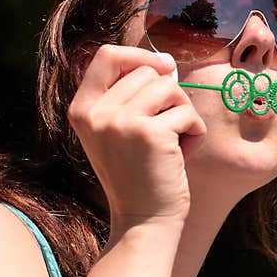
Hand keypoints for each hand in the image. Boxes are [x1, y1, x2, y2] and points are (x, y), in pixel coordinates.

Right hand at [67, 45, 206, 228]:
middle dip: (169, 97)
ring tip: (174, 144)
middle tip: (168, 131)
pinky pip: (188, 113)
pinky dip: (195, 133)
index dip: (139, 54)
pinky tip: (182, 157)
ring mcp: (120, 121)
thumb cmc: (141, 175)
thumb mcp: (120, 132)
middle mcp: (96, 112)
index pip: (106, 55)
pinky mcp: (149, 133)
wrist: (144, 221)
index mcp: (82, 109)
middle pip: (147, 72)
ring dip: (184, 113)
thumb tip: (164, 63)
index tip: (164, 67)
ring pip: (170, 88)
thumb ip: (131, 97)